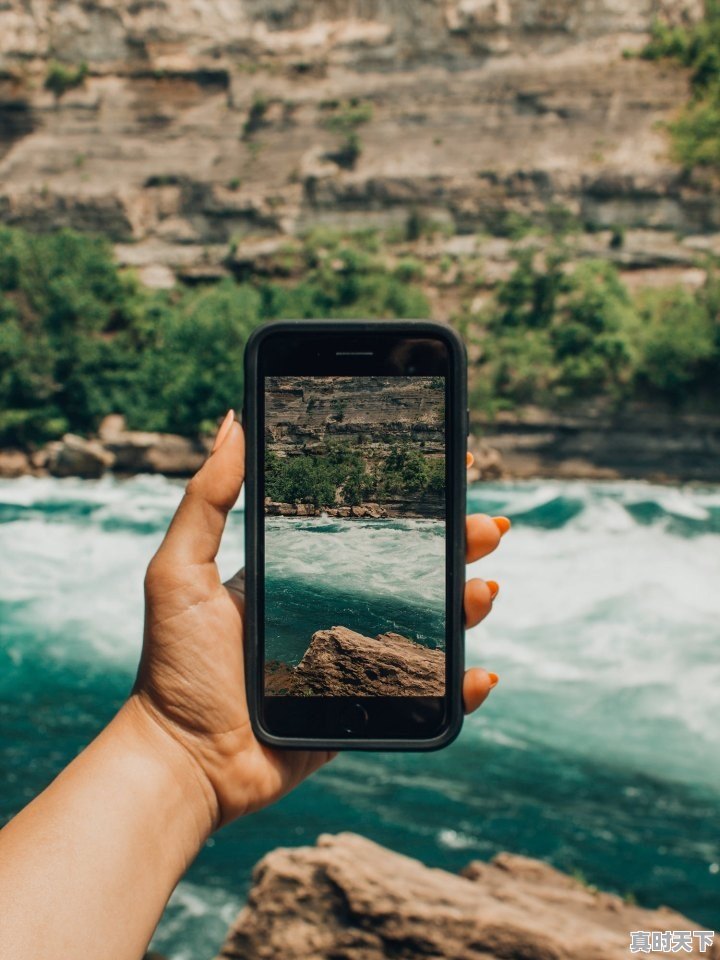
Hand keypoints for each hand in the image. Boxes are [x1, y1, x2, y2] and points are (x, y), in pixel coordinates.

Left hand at [130, 413, 508, 829]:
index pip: (367, 525)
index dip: (412, 498)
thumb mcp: (179, 570)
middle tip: (487, 527)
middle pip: (412, 570)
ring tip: (483, 589)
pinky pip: (425, 697)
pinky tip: (480, 671)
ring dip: (467, 604)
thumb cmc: (174, 665)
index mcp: (301, 575)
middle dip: (457, 544)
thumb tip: (232, 423)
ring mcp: (353, 662)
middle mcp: (333, 611)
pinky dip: (459, 686)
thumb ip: (206, 499)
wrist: (184, 760)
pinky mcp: (364, 711)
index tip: (448, 462)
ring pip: (429, 626)